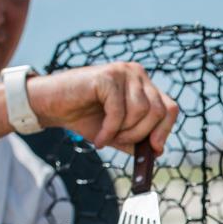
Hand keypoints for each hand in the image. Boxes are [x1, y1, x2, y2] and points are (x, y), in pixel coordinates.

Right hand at [27, 62, 178, 153]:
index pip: (170, 108)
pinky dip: (110, 130)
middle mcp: (136, 74)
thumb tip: (158, 151)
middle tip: (120, 143)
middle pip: (158, 111)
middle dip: (141, 134)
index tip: (154, 149)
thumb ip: (138, 139)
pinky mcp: (107, 76)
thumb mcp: (118, 133)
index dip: (164, 131)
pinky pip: (119, 111)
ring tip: (107, 137)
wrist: (53, 105)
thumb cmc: (85, 117)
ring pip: (142, 111)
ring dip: (124, 132)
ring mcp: (122, 72)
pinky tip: (99, 138)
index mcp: (143, 85)